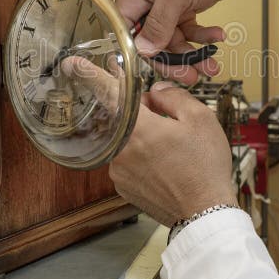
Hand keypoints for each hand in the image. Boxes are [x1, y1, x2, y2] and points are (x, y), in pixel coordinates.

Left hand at [61, 58, 236, 225]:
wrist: (205, 214)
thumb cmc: (205, 168)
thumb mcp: (200, 119)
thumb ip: (173, 96)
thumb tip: (156, 93)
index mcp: (138, 129)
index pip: (108, 93)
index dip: (91, 75)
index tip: (73, 64)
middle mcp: (121, 151)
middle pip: (124, 118)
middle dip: (144, 113)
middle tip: (169, 121)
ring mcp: (120, 172)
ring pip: (127, 140)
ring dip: (145, 137)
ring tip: (174, 150)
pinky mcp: (124, 187)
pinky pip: (129, 161)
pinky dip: (144, 158)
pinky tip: (168, 166)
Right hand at [116, 0, 257, 83]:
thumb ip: (159, 22)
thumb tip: (143, 49)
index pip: (126, 32)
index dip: (139, 53)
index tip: (158, 70)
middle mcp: (146, 2)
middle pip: (151, 43)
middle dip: (172, 60)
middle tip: (191, 75)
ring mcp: (164, 8)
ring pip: (171, 43)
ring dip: (191, 55)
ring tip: (210, 64)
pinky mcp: (182, 11)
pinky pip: (187, 34)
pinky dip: (202, 39)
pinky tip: (217, 37)